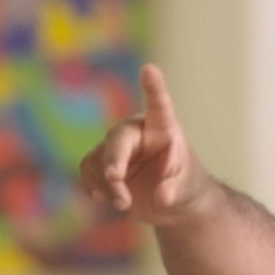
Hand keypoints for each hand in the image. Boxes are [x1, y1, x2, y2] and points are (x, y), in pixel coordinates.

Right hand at [79, 63, 209, 225]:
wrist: (170, 201)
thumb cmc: (184, 185)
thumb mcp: (186, 190)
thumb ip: (174, 190)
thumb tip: (161, 197)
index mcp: (163, 128)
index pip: (159, 104)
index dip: (154, 87)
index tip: (150, 70)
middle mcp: (136, 131)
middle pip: (117, 139)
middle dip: (113, 159)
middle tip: (116, 178)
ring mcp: (117, 146)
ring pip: (99, 160)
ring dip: (108, 185)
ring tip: (124, 204)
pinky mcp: (101, 161)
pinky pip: (88, 169)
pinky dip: (95, 187)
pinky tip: (104, 198)